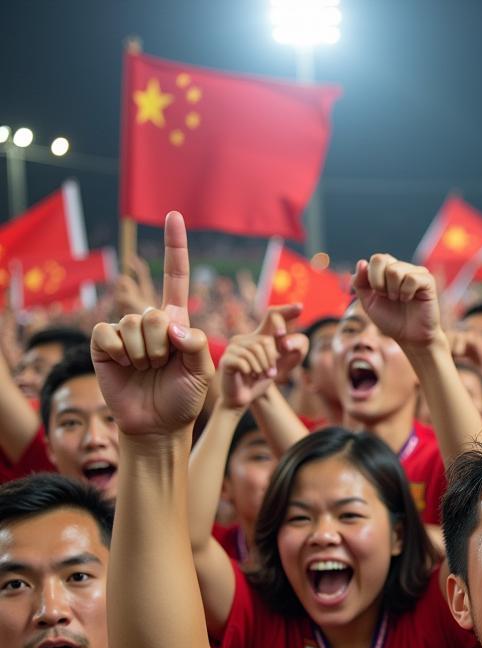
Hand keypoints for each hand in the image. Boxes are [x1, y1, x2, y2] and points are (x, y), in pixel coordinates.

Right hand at [91, 212, 212, 435]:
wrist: (159, 424)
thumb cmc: (184, 397)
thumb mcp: (204, 371)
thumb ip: (196, 342)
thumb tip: (169, 322)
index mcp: (177, 321)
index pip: (176, 278)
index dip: (175, 247)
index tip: (175, 215)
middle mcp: (151, 321)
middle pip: (156, 313)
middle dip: (163, 346)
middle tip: (162, 367)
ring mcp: (126, 331)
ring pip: (135, 325)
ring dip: (145, 354)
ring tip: (146, 370)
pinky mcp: (104, 343)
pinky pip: (109, 334)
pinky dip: (120, 353)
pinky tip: (125, 366)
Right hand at [220, 303, 307, 408]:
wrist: (243, 397)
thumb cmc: (261, 379)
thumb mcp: (281, 365)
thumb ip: (292, 352)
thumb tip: (286, 343)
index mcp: (260, 336)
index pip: (273, 315)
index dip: (286, 311)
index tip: (300, 307)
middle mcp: (246, 338)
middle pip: (266, 341)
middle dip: (272, 360)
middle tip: (270, 373)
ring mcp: (234, 347)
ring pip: (255, 350)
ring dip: (262, 367)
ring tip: (259, 375)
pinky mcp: (227, 359)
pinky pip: (244, 361)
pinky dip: (251, 371)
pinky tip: (249, 376)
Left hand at [352, 254, 443, 349]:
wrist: (410, 338)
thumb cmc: (391, 320)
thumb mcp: (368, 303)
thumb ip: (360, 283)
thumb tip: (361, 262)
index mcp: (387, 270)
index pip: (374, 259)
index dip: (371, 278)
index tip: (378, 294)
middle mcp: (401, 267)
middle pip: (381, 259)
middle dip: (378, 283)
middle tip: (387, 297)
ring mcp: (416, 272)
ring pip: (394, 270)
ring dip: (393, 291)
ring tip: (399, 300)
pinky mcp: (428, 281)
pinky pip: (412, 279)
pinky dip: (406, 293)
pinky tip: (409, 299)